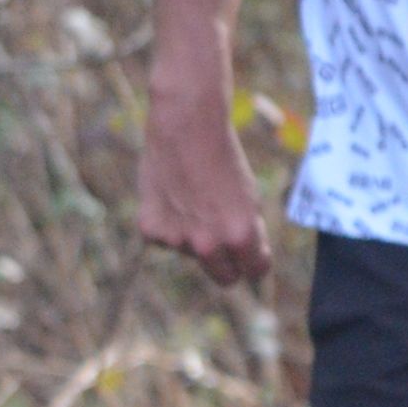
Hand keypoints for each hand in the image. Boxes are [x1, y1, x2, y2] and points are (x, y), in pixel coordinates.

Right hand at [136, 92, 270, 285]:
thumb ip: (245, 234)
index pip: (255, 272)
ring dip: (194, 236)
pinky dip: (167, 224)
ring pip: (192, 253)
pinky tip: (170, 197)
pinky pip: (164, 240)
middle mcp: (208, 244)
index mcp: (240, 236)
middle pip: (225, 278)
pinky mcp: (150, 229)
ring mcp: (176, 239)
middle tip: (225, 239)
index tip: (254, 253)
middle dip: (230, 265)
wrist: (186, 127)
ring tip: (193, 198)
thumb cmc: (223, 159)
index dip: (256, 260)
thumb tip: (243, 260)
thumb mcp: (250, 199)